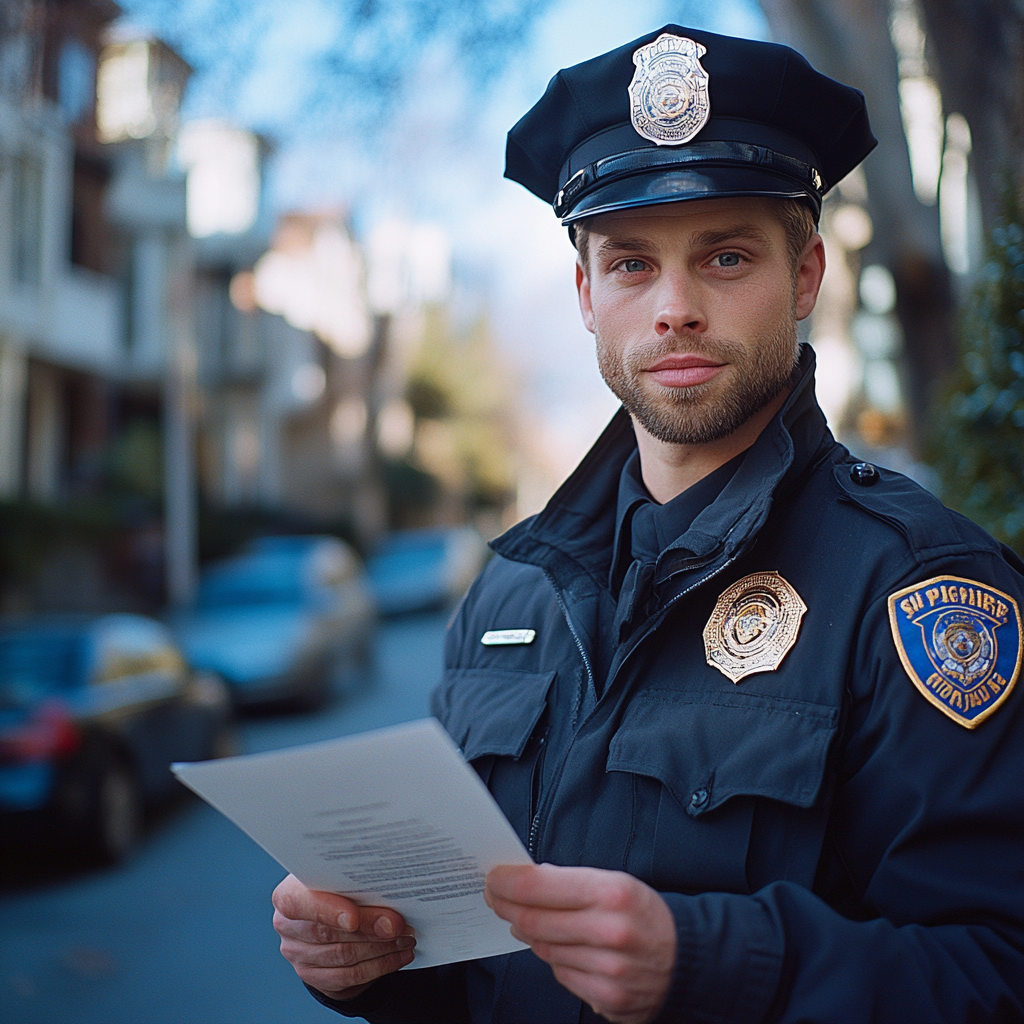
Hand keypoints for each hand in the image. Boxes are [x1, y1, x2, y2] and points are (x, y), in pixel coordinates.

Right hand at [272, 874, 415, 1000]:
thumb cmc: (337, 887)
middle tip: (400, 925)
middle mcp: (287, 926)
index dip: (327, 911)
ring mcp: (297, 954)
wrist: (328, 913)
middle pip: (328, 933)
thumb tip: (390, 920)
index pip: (299, 904)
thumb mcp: (344, 881)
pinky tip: (399, 954)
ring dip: (381, 948)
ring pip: (343, 956)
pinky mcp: (313, 975)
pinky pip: (350, 976)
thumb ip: (361, 893)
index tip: (353, 918)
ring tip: (406, 938)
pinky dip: (380, 965)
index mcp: (288, 895)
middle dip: (369, 929)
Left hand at [485, 863, 674, 1023]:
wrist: (687, 958)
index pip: (539, 886)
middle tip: (495, 897)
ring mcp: (608, 970)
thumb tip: (525, 879)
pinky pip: (561, 974)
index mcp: (611, 893)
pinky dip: (554, 958)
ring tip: (525, 919)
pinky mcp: (607, 998)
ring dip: (528, 932)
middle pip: (533, 921)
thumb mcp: (615, 882)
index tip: (493, 877)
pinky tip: (559, 946)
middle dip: (505, 906)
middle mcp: (609, 933)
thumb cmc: (644, 913)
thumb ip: (571, 881)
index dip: (507, 882)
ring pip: (544, 949)